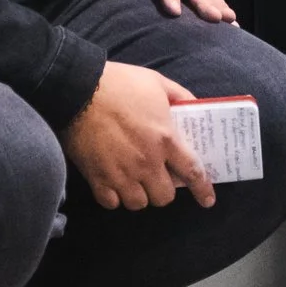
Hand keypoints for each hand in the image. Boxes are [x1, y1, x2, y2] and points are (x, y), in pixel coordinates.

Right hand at [62, 61, 213, 210]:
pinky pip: (112, 203)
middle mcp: (146, 162)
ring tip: (135, 180)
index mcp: (165, 139)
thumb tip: (195, 107)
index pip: (192, 172)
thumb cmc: (119, 83)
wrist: (78, 89)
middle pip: (164, 197)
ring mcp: (120, 173)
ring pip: (138, 203)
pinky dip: (115, 197)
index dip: (203, 189)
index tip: (208, 200)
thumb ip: (180, 96)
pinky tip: (114, 184)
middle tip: (158, 177)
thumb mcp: (157, 82)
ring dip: (140, 194)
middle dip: (164, 189)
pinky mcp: (97, 177)